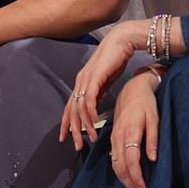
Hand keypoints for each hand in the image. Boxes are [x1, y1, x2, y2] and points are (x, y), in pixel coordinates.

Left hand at [61, 20, 146, 149]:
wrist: (122, 42)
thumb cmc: (115, 59)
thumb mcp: (105, 81)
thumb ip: (99, 93)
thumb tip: (96, 107)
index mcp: (82, 83)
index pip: (70, 107)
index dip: (67, 123)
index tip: (67, 138)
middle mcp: (80, 82)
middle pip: (71, 110)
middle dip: (72, 130)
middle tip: (76, 145)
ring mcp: (86, 79)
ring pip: (78, 107)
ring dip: (83, 124)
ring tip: (89, 137)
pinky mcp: (94, 77)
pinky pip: (89, 98)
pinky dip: (89, 111)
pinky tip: (92, 121)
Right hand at [108, 71, 160, 187]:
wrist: (131, 90)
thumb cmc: (145, 104)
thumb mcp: (154, 119)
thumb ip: (152, 139)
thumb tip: (152, 159)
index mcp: (129, 132)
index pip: (131, 161)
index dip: (137, 178)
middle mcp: (118, 137)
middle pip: (121, 167)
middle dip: (130, 184)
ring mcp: (113, 138)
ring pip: (115, 165)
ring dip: (124, 181)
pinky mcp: (112, 138)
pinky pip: (113, 159)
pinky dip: (119, 172)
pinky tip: (126, 179)